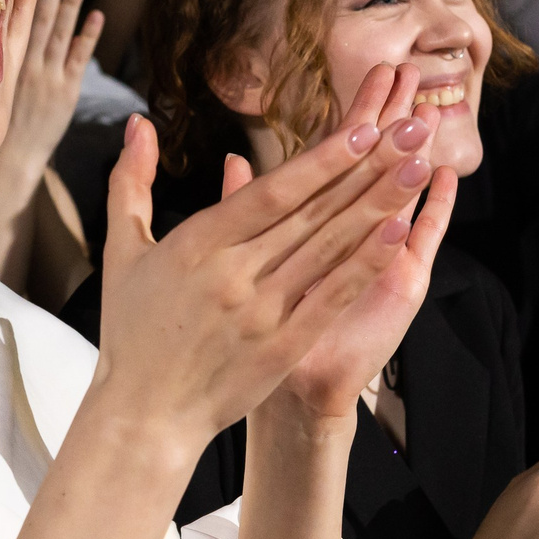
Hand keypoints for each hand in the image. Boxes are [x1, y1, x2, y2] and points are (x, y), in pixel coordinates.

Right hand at [0, 0, 104, 184]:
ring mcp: (48, 78)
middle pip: (41, 17)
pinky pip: (79, 59)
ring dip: (72, 3)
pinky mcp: (66, 93)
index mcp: (5, 63)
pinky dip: (89, 36)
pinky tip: (98, 15)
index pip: (18, 18)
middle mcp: (26, 65)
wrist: (9, 162)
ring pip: (61, 32)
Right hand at [97, 67, 440, 451]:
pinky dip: (363, 265)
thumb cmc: (132, 331)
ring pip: (329, 249)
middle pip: (311, 213)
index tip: (362, 127)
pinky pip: (330, 299)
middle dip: (366, 169)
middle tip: (410, 131)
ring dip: (377, 207)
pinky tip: (396, 234)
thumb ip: (130, 181)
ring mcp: (260, 314)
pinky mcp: (280, 349)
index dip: (319, 160)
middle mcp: (232, 275)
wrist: (143, 416)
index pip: (269, 192)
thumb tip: (137, 122)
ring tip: (416, 169)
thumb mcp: (122, 250)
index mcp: (195, 245)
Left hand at [264, 67, 458, 418]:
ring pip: (401, 193)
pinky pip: (421, 242)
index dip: (356, 115)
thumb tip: (231, 162)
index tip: (373, 73)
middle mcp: (356, 234)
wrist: (294, 389)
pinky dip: (433, 211)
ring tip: (429, 111)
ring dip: (414, 154)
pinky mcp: (401, 285)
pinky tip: (442, 177)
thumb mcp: (246, 263)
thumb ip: (243, 211)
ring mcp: (383, 256)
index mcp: (321, 224)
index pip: (341, 157)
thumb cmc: (266, 328)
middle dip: (390, 119)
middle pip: (375, 165)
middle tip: (410, 72)